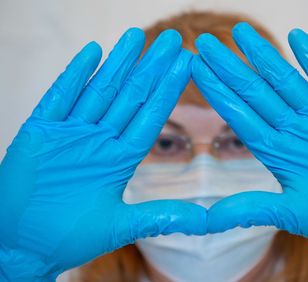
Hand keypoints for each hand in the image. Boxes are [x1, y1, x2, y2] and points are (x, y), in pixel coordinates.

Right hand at [0, 28, 205, 280]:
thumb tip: (206, 219)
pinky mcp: (40, 131)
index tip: (187, 64)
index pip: (151, 116)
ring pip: (99, 89)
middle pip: (130, 97)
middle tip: (172, 39)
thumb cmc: (69, 238)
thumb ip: (161, 216)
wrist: (22, 246)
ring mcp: (70, 133)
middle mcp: (99, 141)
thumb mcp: (121, 226)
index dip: (169, 90)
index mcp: (120, 159)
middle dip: (151, 67)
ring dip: (118, 63)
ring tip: (137, 36)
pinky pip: (59, 97)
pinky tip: (94, 51)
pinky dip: (75, 75)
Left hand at [192, 22, 307, 280]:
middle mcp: (292, 130)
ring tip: (240, 32)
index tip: (195, 69)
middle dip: (229, 66)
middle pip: (254, 91)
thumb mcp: (291, 214)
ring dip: (264, 55)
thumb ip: (251, 208)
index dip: (216, 91)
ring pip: (285, 79)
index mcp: (276, 151)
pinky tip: (295, 37)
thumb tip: (207, 220)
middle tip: (204, 41)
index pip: (238, 114)